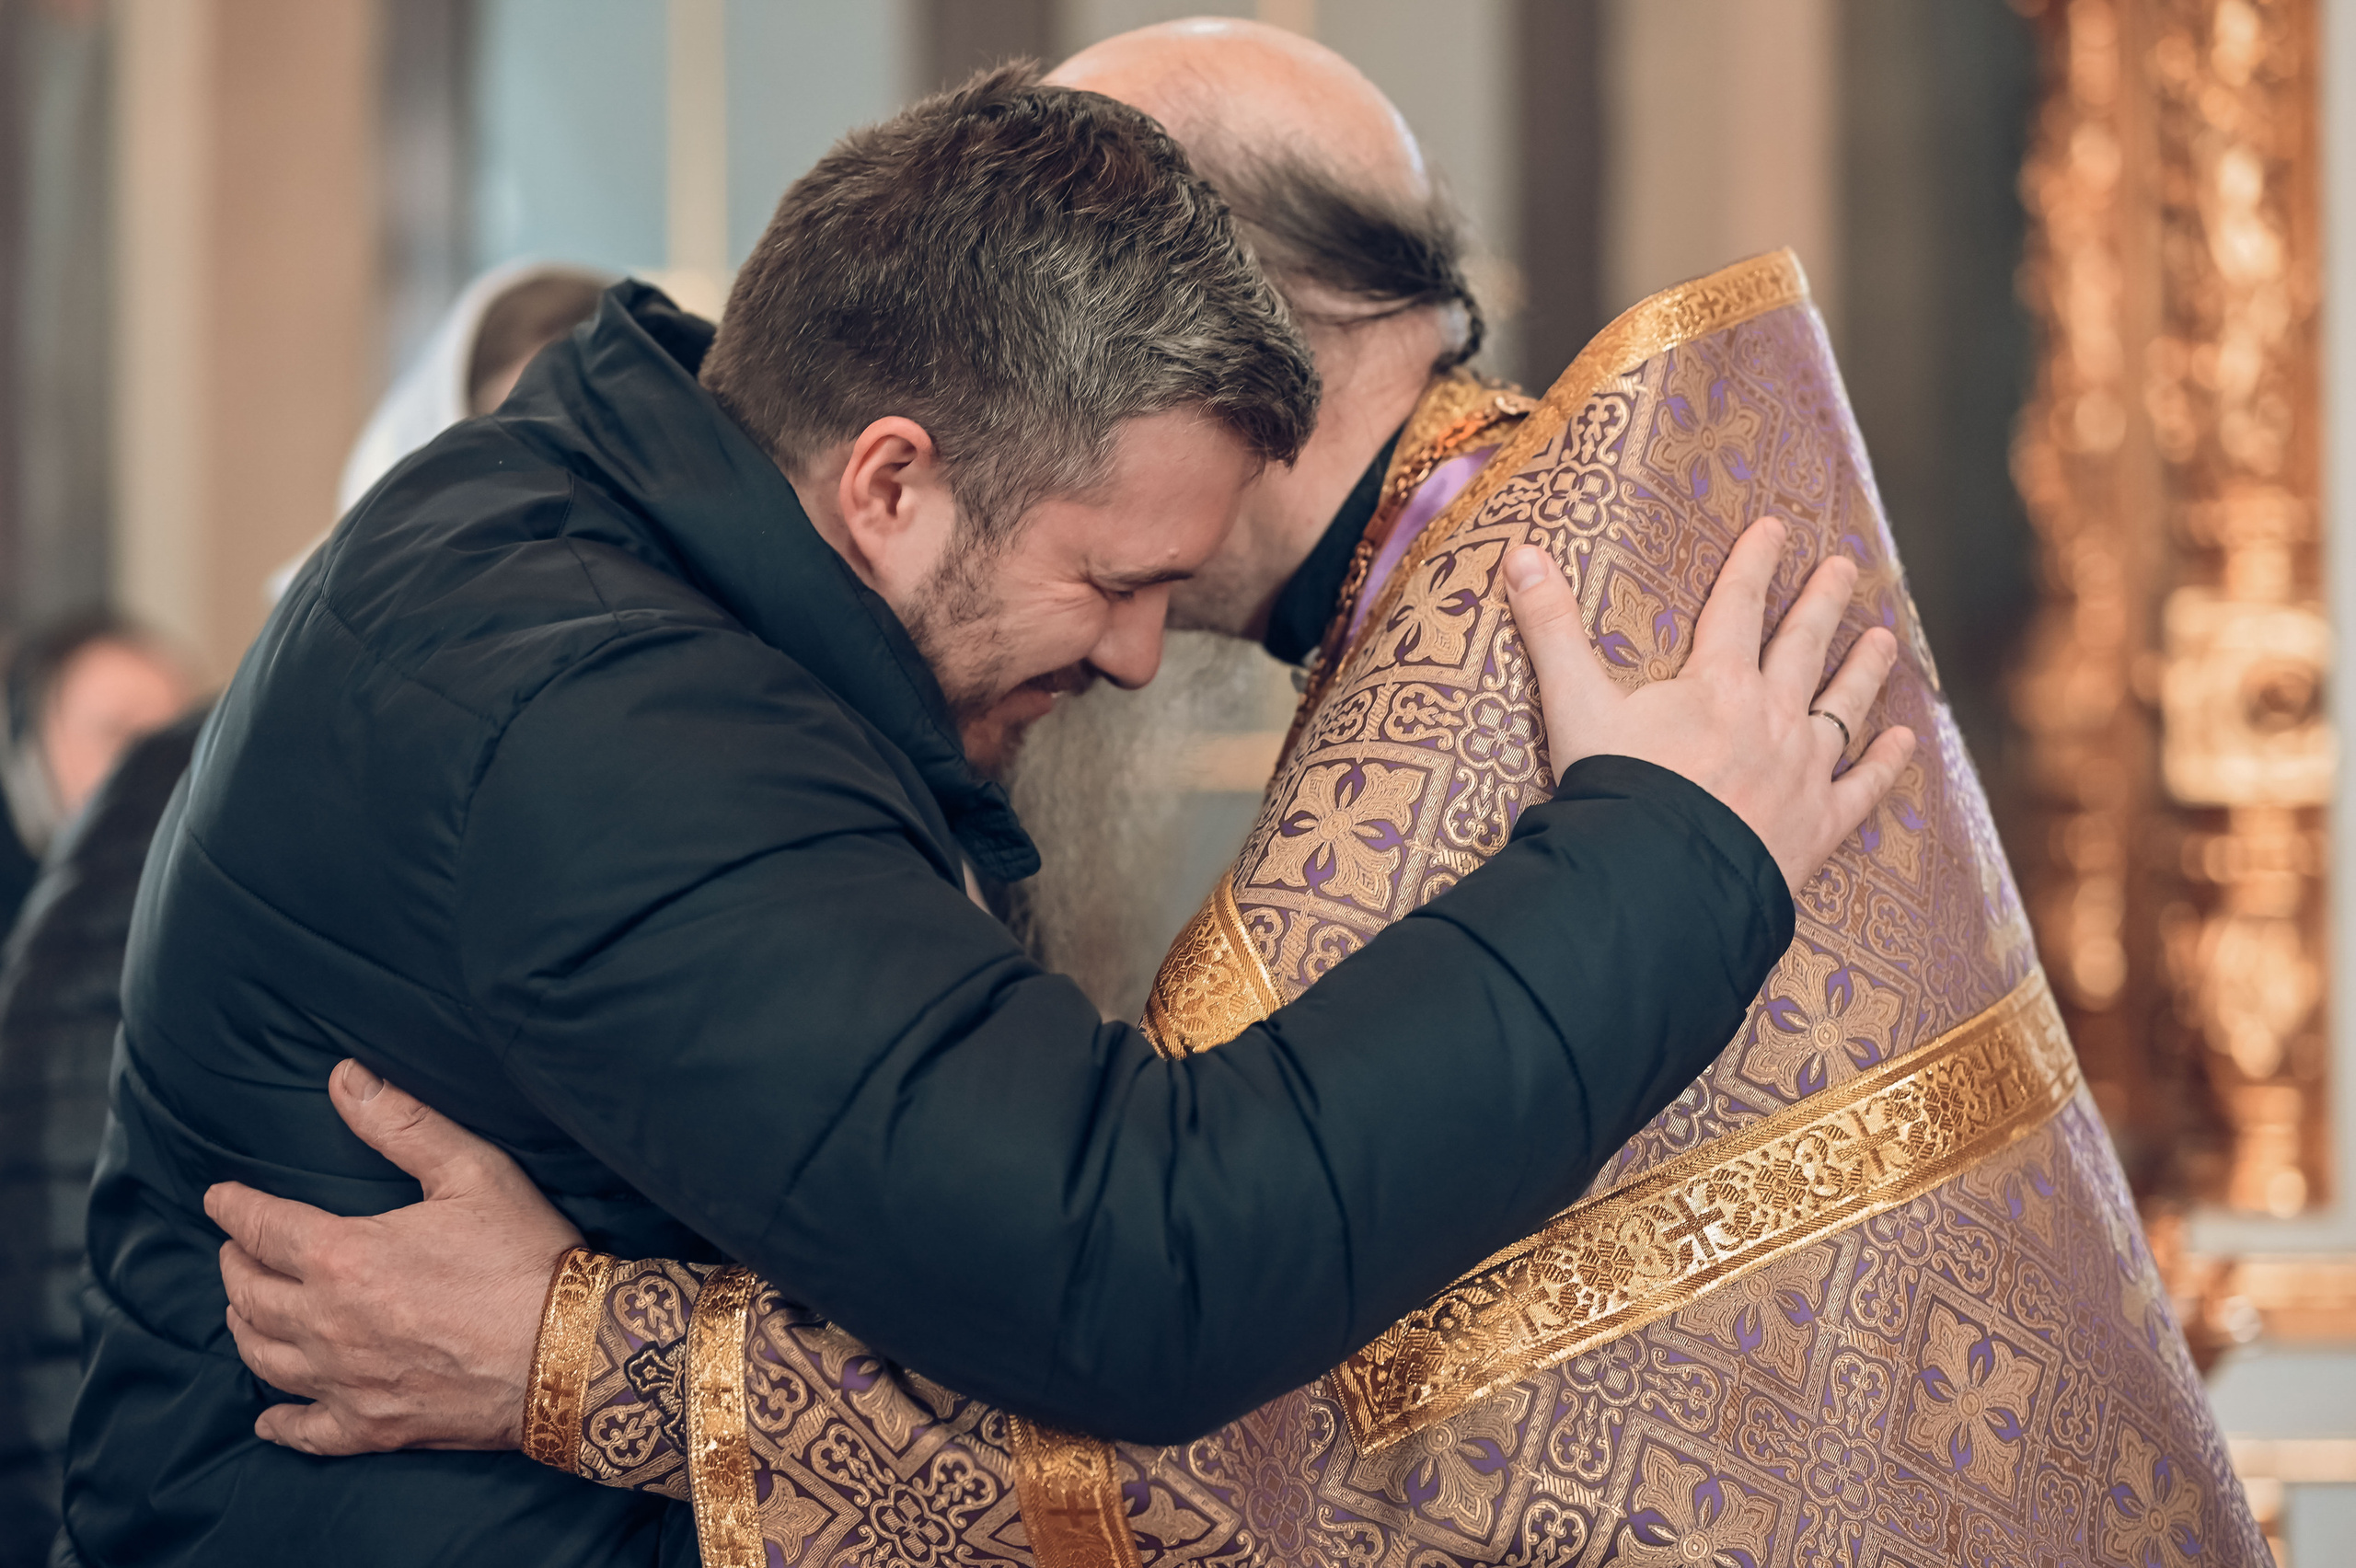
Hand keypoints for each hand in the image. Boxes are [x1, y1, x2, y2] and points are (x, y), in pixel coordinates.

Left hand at [206, 1059, 581, 1454]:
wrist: (571, 1352)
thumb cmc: (524, 1256)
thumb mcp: (473, 1171)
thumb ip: (402, 1123)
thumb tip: (343, 1078)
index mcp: (342, 1256)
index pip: (260, 1227)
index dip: (233, 1208)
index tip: (219, 1197)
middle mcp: (326, 1324)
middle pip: (248, 1294)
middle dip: (234, 1265)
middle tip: (239, 1249)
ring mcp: (345, 1382)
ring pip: (263, 1358)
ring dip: (245, 1327)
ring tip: (247, 1309)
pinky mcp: (372, 1427)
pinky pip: (304, 1431)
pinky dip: (279, 1423)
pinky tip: (269, 1417)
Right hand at [1503, 515, 1915, 892]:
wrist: (1659, 880)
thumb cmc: (1615, 792)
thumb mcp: (1572, 704)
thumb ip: (1550, 628)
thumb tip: (1519, 553)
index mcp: (1717, 682)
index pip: (1737, 605)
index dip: (1754, 563)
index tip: (1774, 528)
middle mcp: (1771, 715)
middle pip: (1802, 646)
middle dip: (1821, 602)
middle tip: (1843, 567)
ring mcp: (1801, 770)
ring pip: (1843, 706)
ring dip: (1864, 670)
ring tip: (1883, 638)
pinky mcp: (1817, 824)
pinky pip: (1861, 788)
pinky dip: (1884, 765)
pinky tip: (1906, 743)